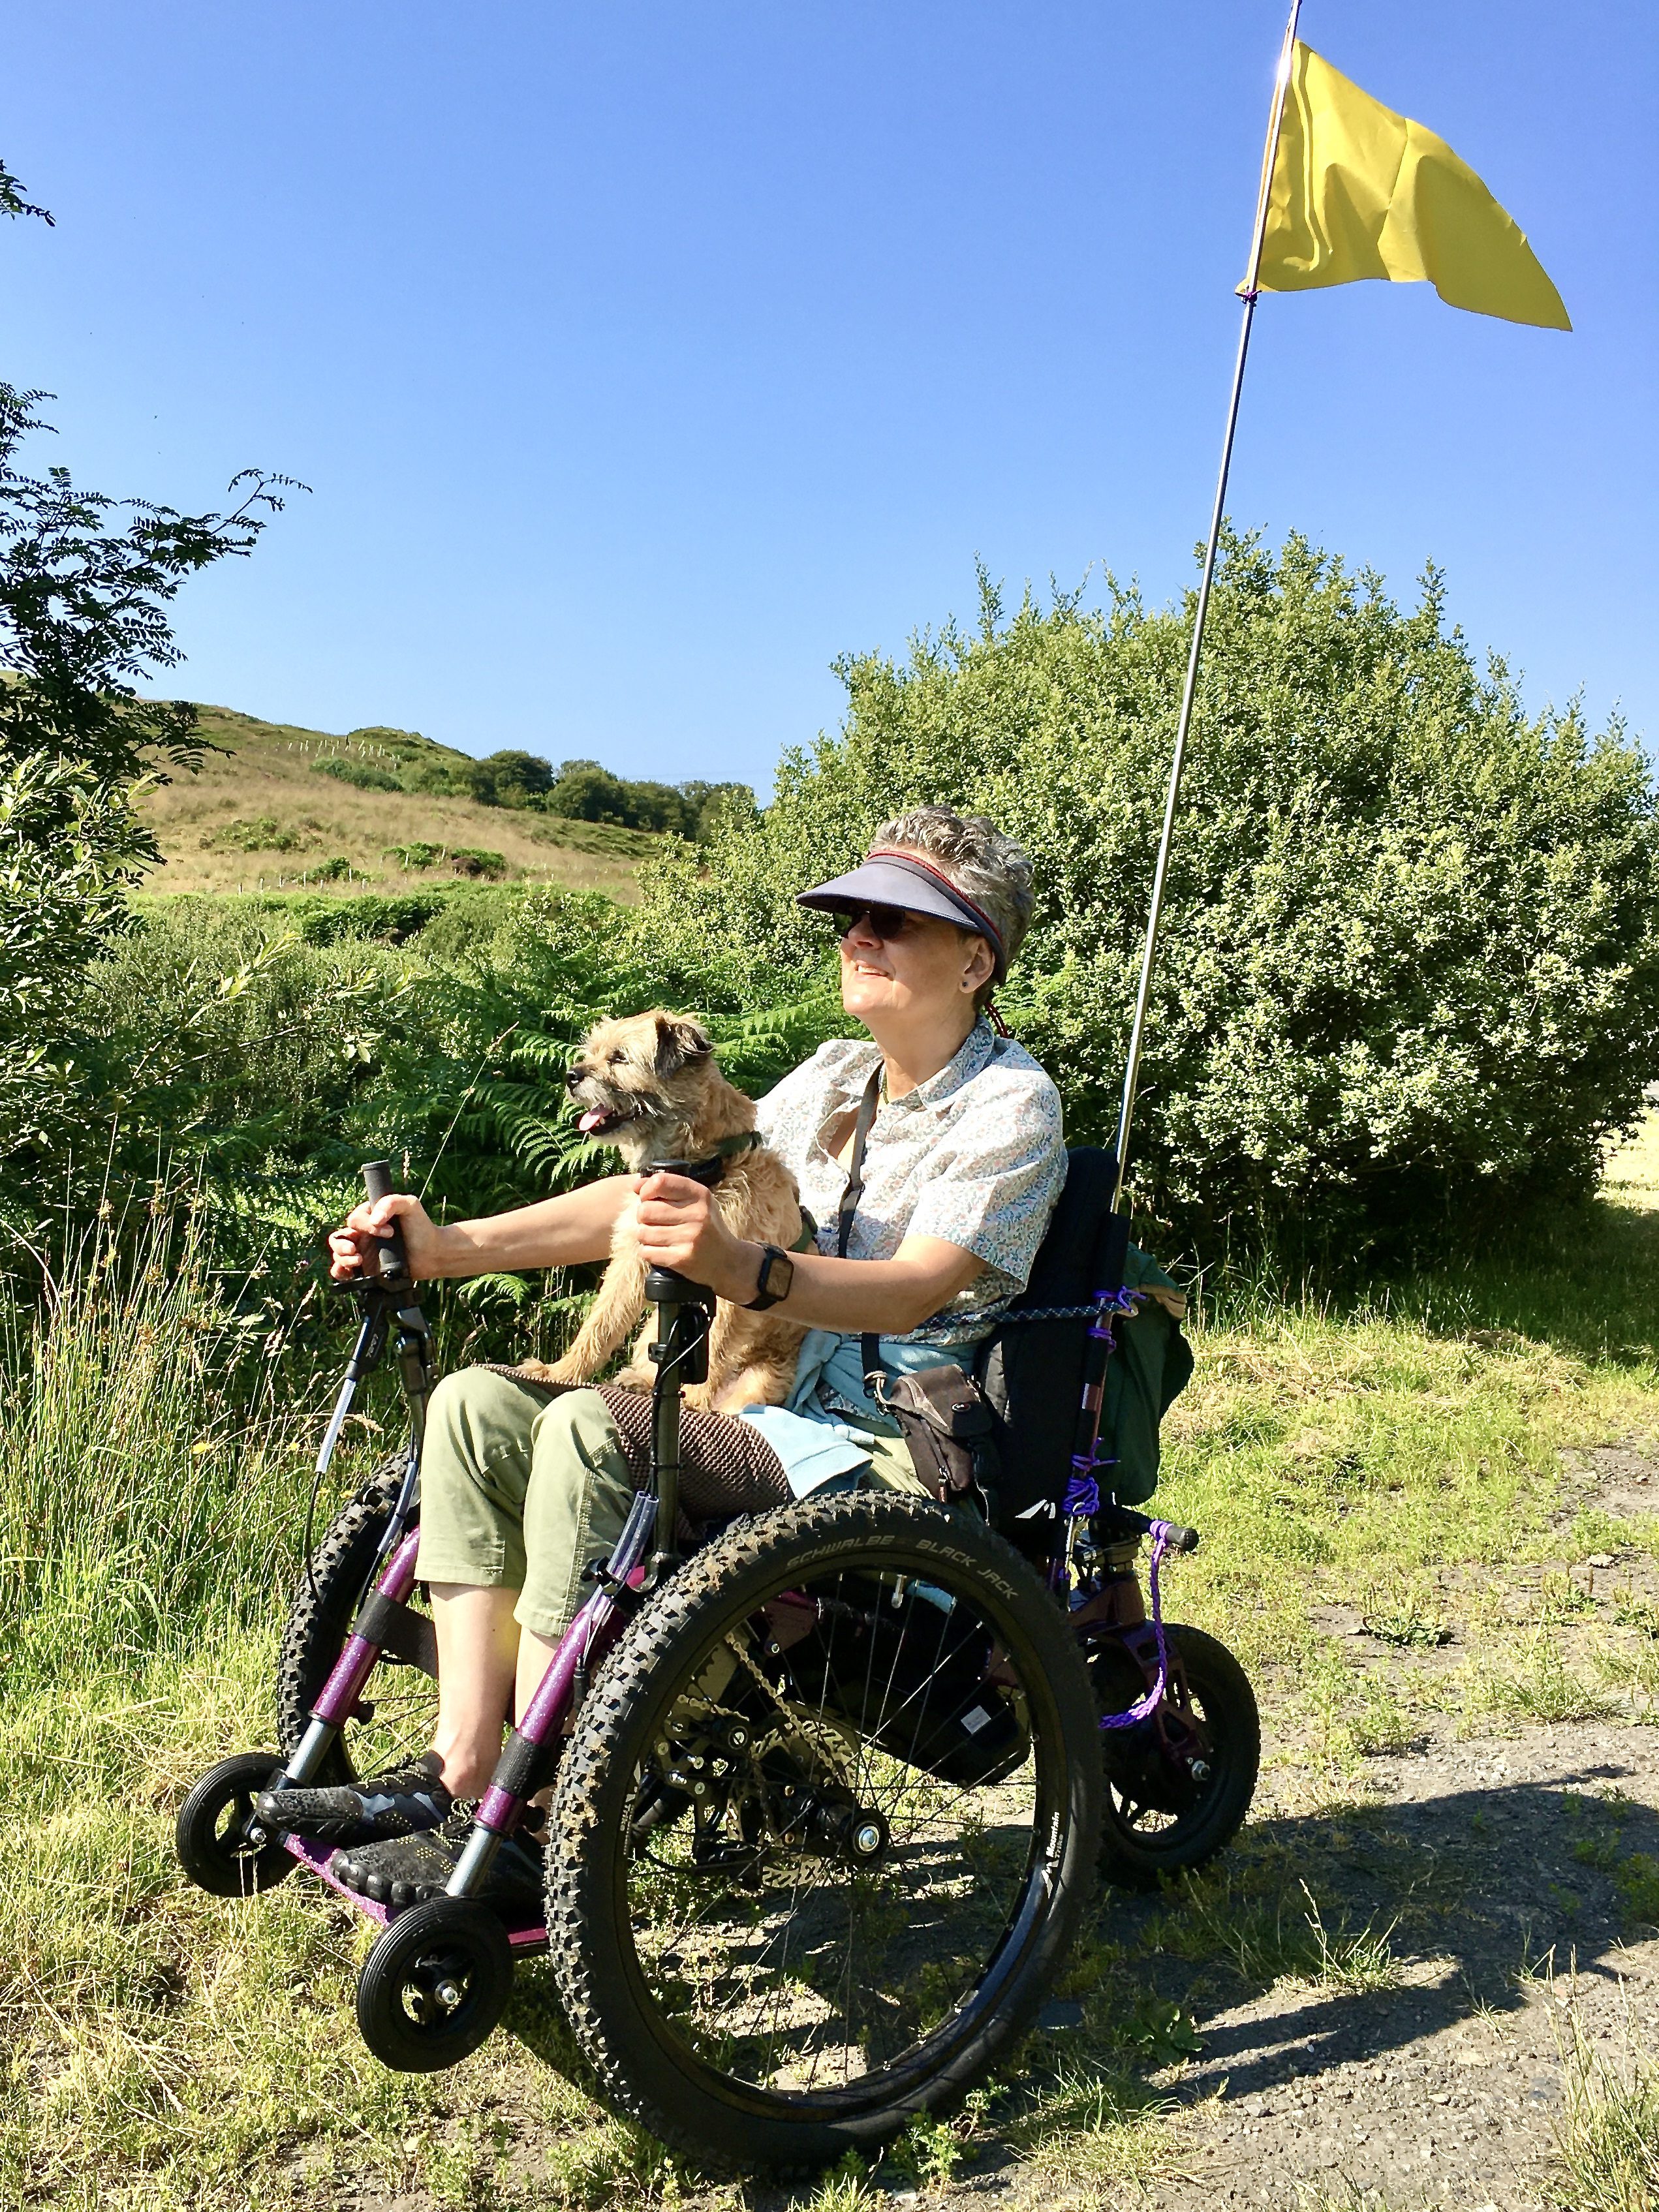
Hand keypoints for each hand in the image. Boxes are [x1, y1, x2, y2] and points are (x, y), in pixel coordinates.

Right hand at [328, 1191, 445, 1282]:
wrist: (432, 1253)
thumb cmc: (421, 1227)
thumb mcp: (410, 1205)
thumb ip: (391, 1202)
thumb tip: (375, 1220)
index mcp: (369, 1218)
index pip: (355, 1219)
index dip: (366, 1225)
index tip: (389, 1232)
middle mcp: (363, 1235)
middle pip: (338, 1238)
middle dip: (341, 1245)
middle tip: (355, 1250)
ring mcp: (363, 1252)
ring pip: (337, 1254)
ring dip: (342, 1258)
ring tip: (359, 1260)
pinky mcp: (366, 1270)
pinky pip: (343, 1271)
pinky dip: (340, 1271)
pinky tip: (351, 1271)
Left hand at [632, 1172, 756, 1302]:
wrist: (727, 1261)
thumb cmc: (705, 1226)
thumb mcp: (695, 1201)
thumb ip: (667, 1188)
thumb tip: (635, 1185)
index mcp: (700, 1195)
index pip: (660, 1182)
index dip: (646, 1191)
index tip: (648, 1198)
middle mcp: (697, 1214)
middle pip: (645, 1210)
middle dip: (644, 1217)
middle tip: (655, 1222)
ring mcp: (690, 1237)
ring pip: (643, 1233)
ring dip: (645, 1236)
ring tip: (659, 1237)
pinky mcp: (682, 1259)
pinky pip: (646, 1252)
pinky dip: (649, 1252)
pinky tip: (662, 1250)